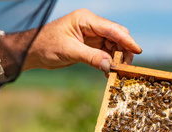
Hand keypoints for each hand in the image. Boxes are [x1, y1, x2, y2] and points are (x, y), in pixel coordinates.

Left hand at [0, 9, 141, 76]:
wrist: (33, 51)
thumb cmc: (46, 45)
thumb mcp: (69, 51)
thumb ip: (91, 57)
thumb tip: (111, 66)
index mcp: (86, 19)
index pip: (112, 29)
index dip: (127, 40)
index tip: (137, 51)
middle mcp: (92, 25)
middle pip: (117, 36)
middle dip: (123, 51)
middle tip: (125, 67)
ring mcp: (92, 36)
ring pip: (114, 46)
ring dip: (117, 59)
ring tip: (117, 72)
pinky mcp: (91, 46)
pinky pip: (106, 54)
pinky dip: (109, 63)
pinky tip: (108, 73)